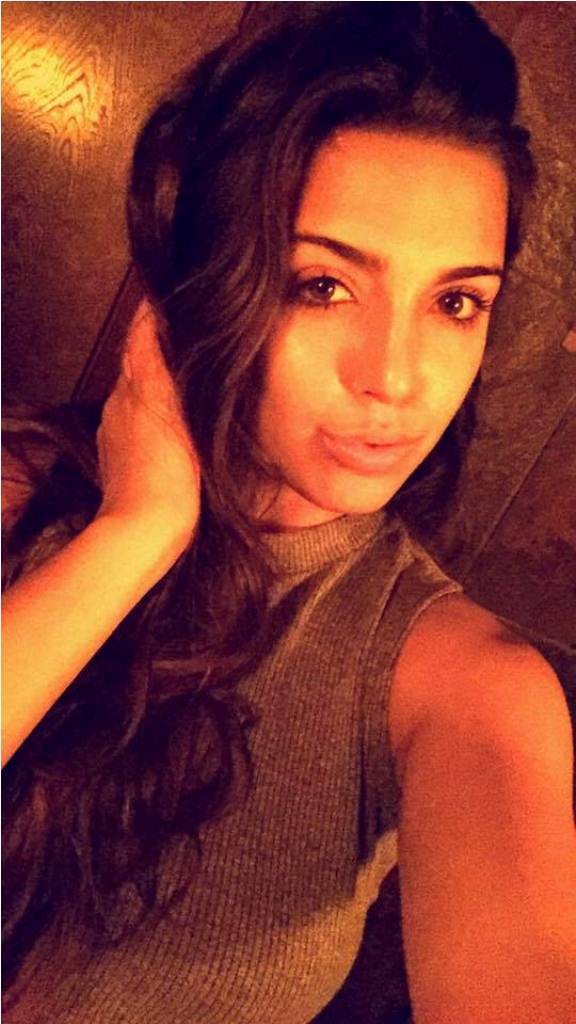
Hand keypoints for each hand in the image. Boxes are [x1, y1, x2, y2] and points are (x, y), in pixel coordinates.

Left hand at [96, 301, 200, 562]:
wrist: (141, 531)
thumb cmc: (168, 478)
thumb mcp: (176, 414)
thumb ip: (164, 367)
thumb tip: (157, 320)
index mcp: (134, 387)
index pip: (140, 334)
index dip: (155, 313)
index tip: (176, 297)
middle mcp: (117, 403)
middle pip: (136, 361)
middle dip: (157, 343)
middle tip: (190, 331)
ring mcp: (115, 431)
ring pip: (135, 390)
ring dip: (156, 377)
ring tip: (187, 371)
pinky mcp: (118, 456)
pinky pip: (134, 418)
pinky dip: (152, 407)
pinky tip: (171, 417)